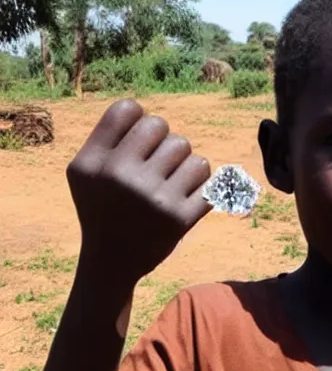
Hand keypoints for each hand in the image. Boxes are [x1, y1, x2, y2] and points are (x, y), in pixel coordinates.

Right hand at [67, 99, 211, 281]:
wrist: (113, 261)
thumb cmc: (102, 208)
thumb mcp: (84, 172)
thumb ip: (107, 137)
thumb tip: (148, 114)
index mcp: (92, 162)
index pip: (128, 109)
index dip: (138, 121)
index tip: (138, 143)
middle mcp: (121, 177)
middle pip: (161, 126)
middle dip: (163, 143)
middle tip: (156, 166)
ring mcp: (153, 198)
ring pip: (189, 152)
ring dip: (184, 165)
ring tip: (171, 183)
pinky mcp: (180, 218)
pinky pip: (208, 179)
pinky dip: (202, 185)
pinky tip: (187, 196)